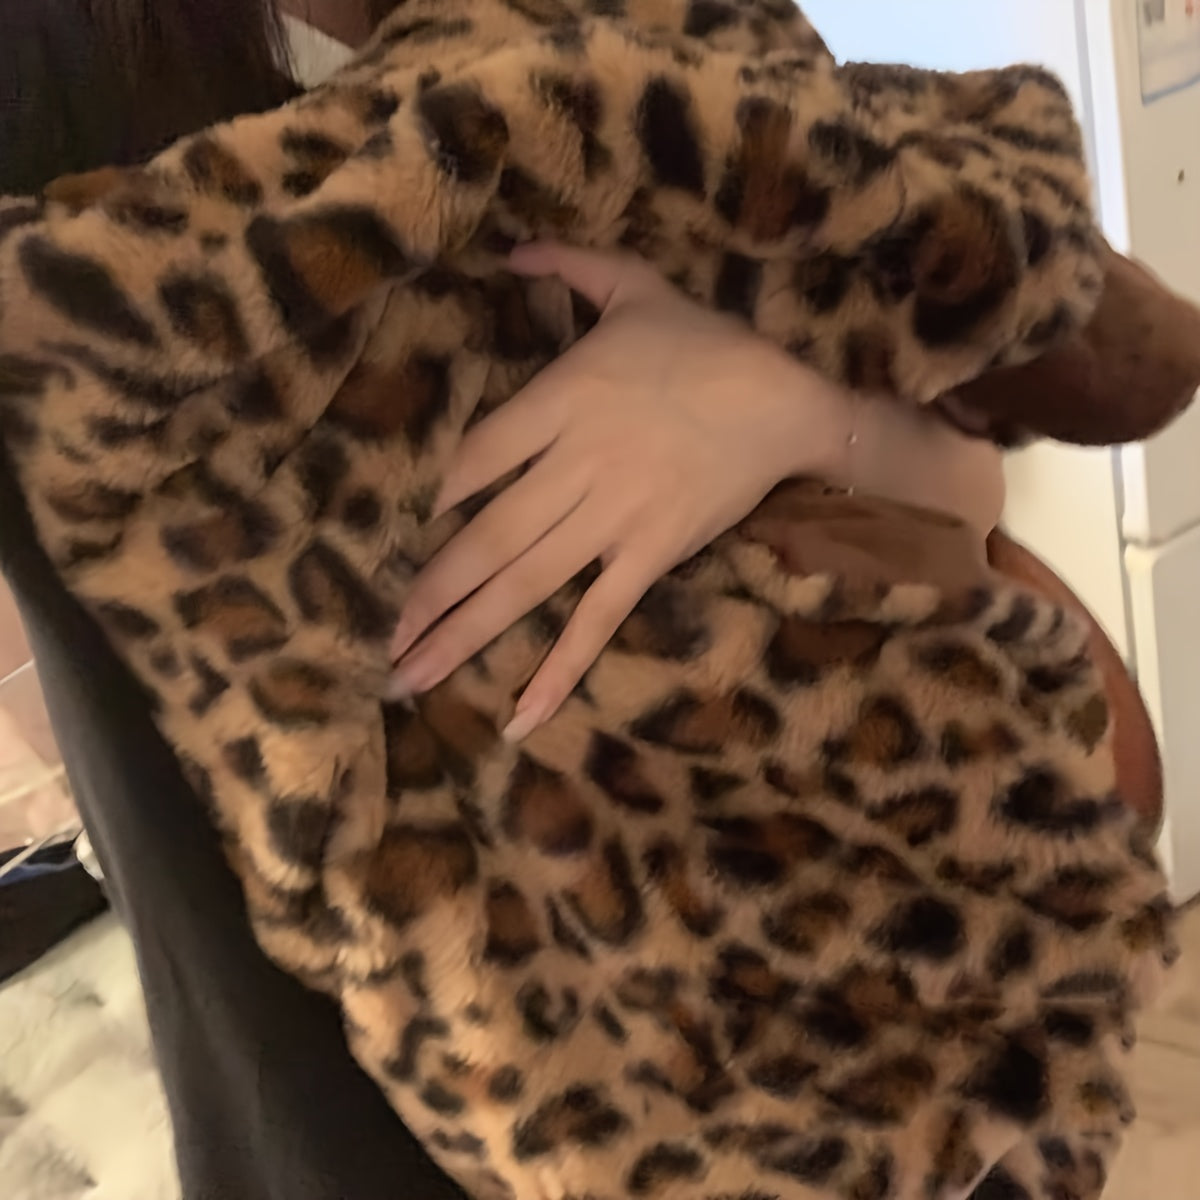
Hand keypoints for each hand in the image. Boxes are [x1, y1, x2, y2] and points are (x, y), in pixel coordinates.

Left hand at [388, 243, 850, 737]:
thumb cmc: (707, 343)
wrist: (787, 401)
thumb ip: (568, 268)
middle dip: (428, 593)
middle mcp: (574, 465)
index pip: (474, 458)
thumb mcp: (636, 285)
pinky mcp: (649, 556)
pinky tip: (520, 714)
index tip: (399, 536)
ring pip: (524, 583)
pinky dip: (559, 667)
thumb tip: (512, 250)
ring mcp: (612, 518)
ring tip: (411, 676)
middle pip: (485, 537)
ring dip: (464, 633)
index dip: (432, 500)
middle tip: (381, 642)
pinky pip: (596, 620)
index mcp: (562, 398)